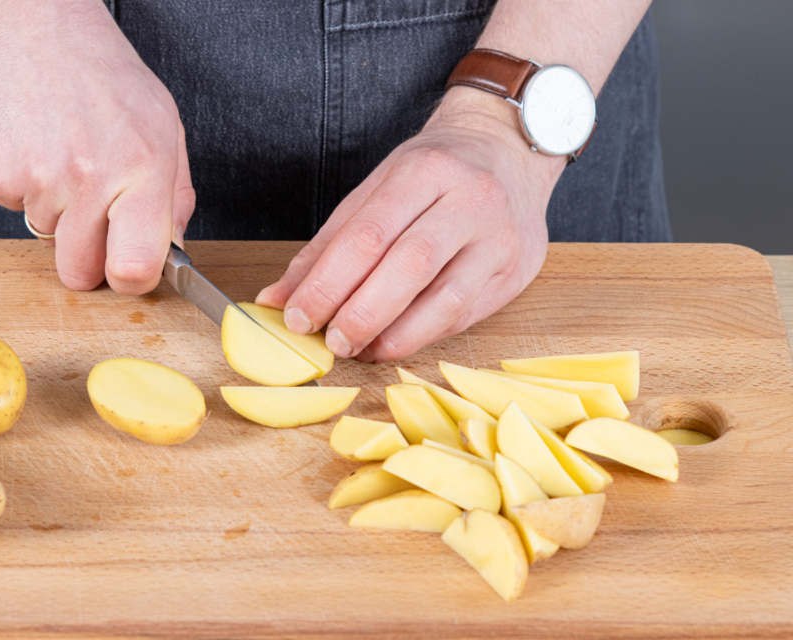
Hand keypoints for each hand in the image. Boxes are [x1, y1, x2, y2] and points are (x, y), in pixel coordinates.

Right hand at [0, 0, 193, 293]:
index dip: (131, 280)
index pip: (134, 268)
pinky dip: (25, 188)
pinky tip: (37, 146)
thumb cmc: (104, 75)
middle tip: (95, 215)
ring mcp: (36, 178)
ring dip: (57, 212)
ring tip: (66, 157)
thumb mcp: (164, 127)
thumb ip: (175, 196)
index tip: (130, 269)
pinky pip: (14, 208)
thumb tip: (172, 248)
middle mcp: (88, 179)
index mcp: (141, 170)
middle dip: (89, 257)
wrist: (35, 27)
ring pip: (47, 238)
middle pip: (79, 274)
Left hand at [256, 88, 564, 362]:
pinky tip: (393, 342)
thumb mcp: (376, 189)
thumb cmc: (433, 173)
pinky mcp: (516, 271)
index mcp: (425, 170)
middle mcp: (470, 200)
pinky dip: (423, 335)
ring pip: (445, 299)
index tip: (297, 316)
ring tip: (360, 349)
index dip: (327, 283)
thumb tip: (278, 299)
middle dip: (361, 313)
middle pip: (409, 266)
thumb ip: (328, 246)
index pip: (368, 235)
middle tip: (330, 341)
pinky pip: (465, 314)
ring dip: (395, 335)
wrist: (508, 151)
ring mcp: (500, 238)